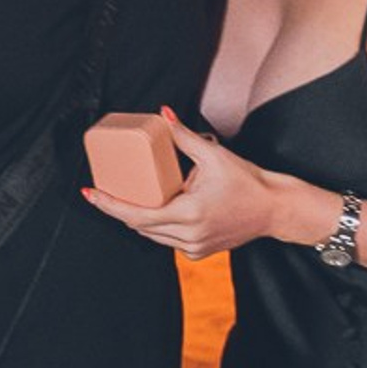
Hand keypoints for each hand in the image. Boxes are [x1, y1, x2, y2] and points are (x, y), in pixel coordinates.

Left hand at [83, 112, 322, 259]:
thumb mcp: (214, 156)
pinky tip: (155, 207)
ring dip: (138, 217)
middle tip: (103, 189)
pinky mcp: (199, 252)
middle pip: (139, 226)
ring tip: (127, 195)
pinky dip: (157, 225)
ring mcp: (194, 248)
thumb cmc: (249, 182)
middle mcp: (189, 236)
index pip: (137, 215)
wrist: (276, 210)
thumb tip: (163, 115)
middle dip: (119, 208)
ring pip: (151, 235)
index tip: (90, 193)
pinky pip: (167, 240)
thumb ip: (184, 137)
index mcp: (189, 214)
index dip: (109, 205)